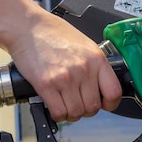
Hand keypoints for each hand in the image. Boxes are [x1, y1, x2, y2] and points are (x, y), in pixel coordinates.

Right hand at [7, 8, 121, 121]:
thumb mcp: (85, 45)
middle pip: (93, 107)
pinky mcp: (46, 85)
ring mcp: (65, 78)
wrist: (28, 26)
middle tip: (78, 103)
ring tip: (65, 104)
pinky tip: (54, 105)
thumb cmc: (54, 34)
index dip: (110, 104)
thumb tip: (100, 88)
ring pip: (76, 113)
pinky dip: (57, 114)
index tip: (104, 104)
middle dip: (86, 110)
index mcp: (96, 59)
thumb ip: (95, 66)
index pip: (114, 92)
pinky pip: (58, 112)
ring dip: (71, 114)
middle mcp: (83, 69)